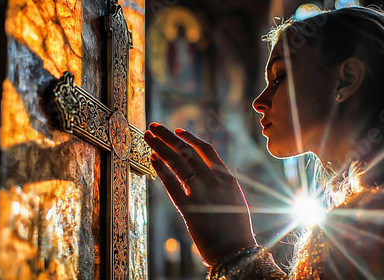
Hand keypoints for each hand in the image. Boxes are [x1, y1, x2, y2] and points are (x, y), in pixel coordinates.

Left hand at [144, 122, 257, 264]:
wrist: (236, 251)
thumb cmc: (236, 228)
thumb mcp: (234, 199)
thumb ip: (221, 183)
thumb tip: (208, 173)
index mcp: (226, 177)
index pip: (206, 149)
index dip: (190, 137)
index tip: (177, 130)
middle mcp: (213, 180)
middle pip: (187, 150)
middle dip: (167, 136)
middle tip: (154, 126)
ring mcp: (201, 192)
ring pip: (177, 162)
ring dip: (159, 146)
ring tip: (147, 136)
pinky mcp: (189, 207)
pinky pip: (171, 183)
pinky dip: (160, 168)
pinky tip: (151, 158)